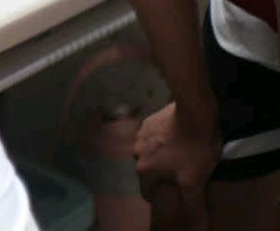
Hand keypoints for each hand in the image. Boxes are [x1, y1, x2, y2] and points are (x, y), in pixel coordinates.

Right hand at [133, 101, 220, 230]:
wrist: (195, 113)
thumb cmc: (193, 149)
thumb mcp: (196, 181)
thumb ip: (192, 202)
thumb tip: (196, 224)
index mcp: (144, 169)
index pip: (147, 192)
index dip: (161, 195)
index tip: (174, 192)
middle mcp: (136, 152)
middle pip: (148, 171)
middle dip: (161, 173)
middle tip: (181, 171)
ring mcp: (140, 134)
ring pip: (149, 152)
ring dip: (161, 155)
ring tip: (181, 151)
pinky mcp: (148, 120)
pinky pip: (153, 136)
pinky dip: (162, 139)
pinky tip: (177, 137)